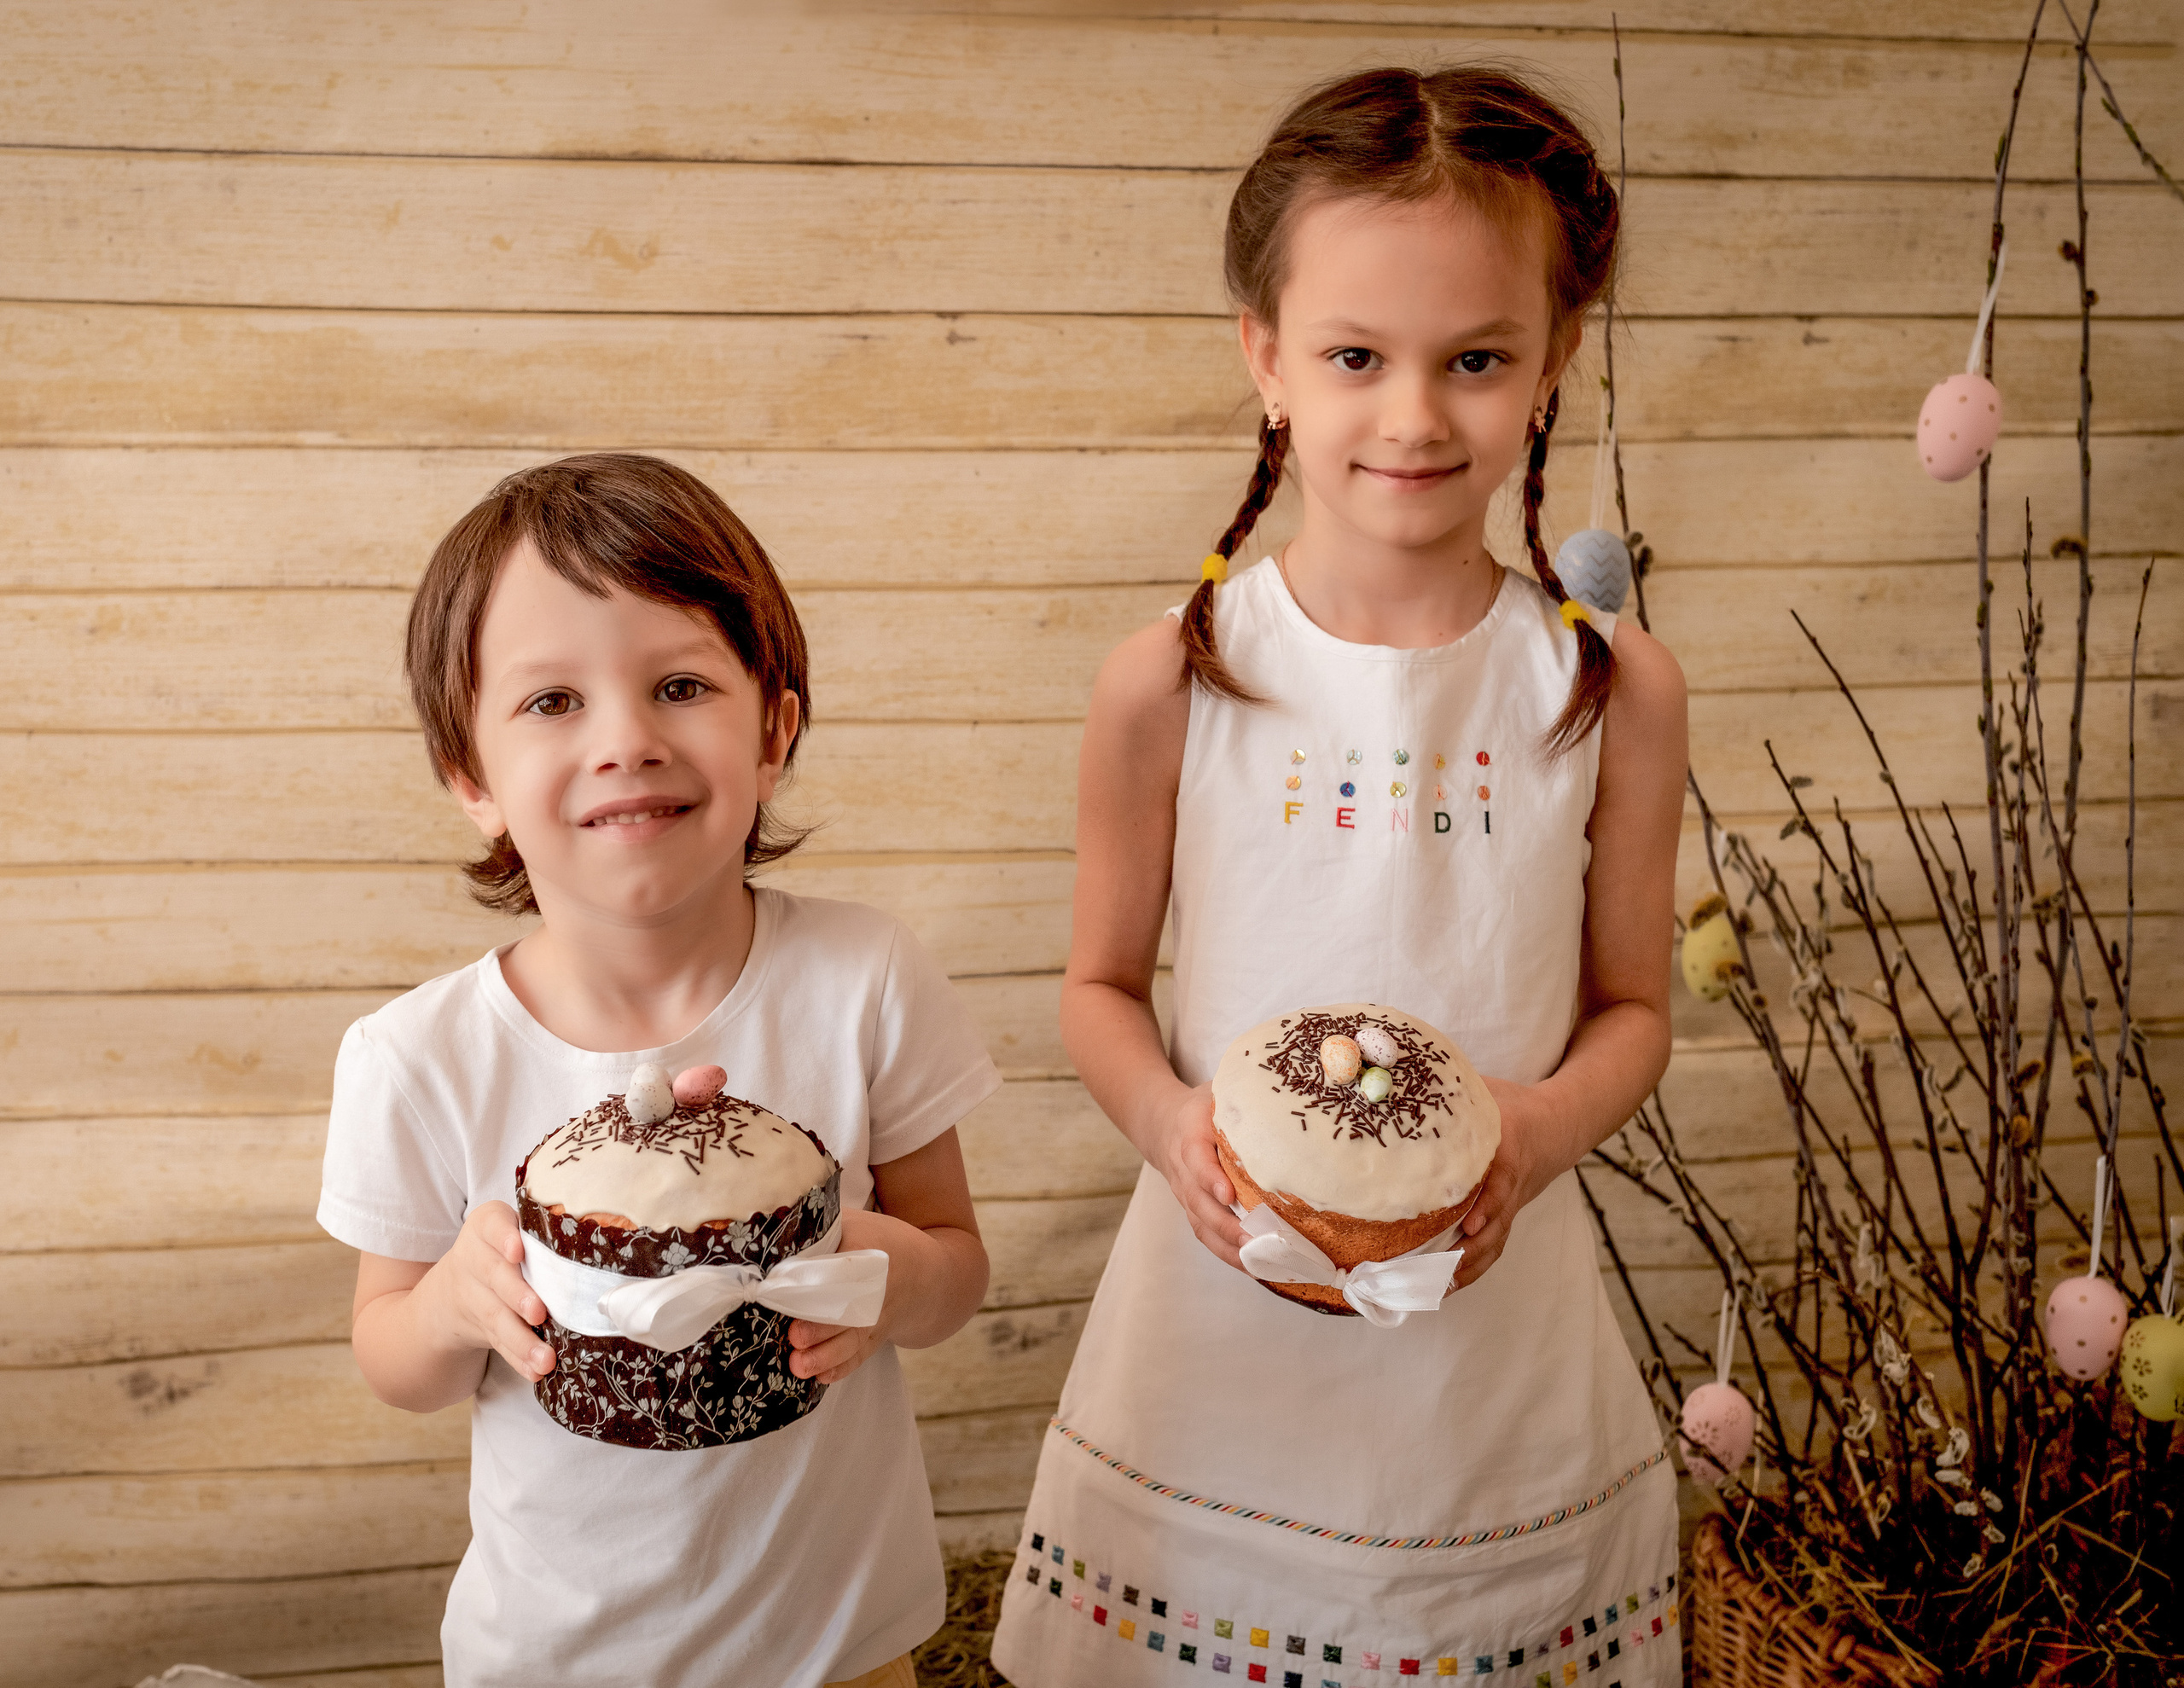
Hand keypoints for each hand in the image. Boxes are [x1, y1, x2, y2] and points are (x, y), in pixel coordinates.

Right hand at [412, 1200, 555, 1381]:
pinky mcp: (480, 1326)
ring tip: (545, 1360)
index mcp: (486, 1226)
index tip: (517, 1251)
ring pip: (497, 1317)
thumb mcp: (513, 1225)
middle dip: (517, 1295)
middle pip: (494, 1275)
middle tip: (539, 1313)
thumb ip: (543, 1228)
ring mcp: (472, 1294)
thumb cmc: (505, 1245)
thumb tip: (605, 1237)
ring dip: (522, 1340)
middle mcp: (473, 1258)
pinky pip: (498, 1343)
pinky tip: (534, 1372)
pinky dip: (518, 1359)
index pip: (492, 1226)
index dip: (503, 1238)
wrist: (456, 1283)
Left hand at [782, 1209, 922, 1386]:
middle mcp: (878, 1288)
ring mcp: (879, 1317)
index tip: (788, 1292)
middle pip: (849, 1310)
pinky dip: (841, 1368)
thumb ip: (818, 1224)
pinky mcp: (876, 1338)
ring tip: (800, 1364)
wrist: (926, 1273)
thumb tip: (768, 1228)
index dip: (819, 1282)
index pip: (845, 1268)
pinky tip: (821, 1377)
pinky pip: (860, 1356)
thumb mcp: (852, 1221)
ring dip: (827, 1354)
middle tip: (794, 1336)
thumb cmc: (877, 1241)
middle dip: (821, 1327)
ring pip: (853, 1340)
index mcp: (871, 1251)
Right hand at [1151, 1082, 1246, 1272]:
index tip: (1228, 1195)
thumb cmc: (1202, 1107)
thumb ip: (1244, 1094)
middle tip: (1255, 1240)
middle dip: (1225, 1225)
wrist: (1163, 1122)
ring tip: (1261, 1262)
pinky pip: (1207, 1236)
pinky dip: (1230, 1254)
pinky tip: (1258, 1267)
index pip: (1195, 1157)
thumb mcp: (1217, 1091)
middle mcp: (1183, 1168)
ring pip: (1202, 1225)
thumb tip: (1288, 1094)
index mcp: (1189, 1132)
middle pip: (1198, 1202)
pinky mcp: (1193, 1210)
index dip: (1209, 1177)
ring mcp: (1185, 1194)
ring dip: (1230, 1247)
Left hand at [1451, 1079, 1555, 1290]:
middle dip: (1470, 1251)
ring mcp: (1510, 1204)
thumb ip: (1449, 1089)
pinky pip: (1491, 1246)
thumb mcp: (1486, 1091)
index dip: (1488, 1204)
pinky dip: (1470, 1269)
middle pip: (1496, 1224)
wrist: (1558, 1126)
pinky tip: (1442, 1285)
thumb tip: (1397, 1083)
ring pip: (1494, 1242)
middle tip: (1439, 1270)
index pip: (1501, 1181)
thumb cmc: (1511, 1106)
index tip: (1469, 1223)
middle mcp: (1511, 1183)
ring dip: (1467, 1268)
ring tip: (1434, 1288)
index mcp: (1508, 1148)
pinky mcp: (1505, 1216)